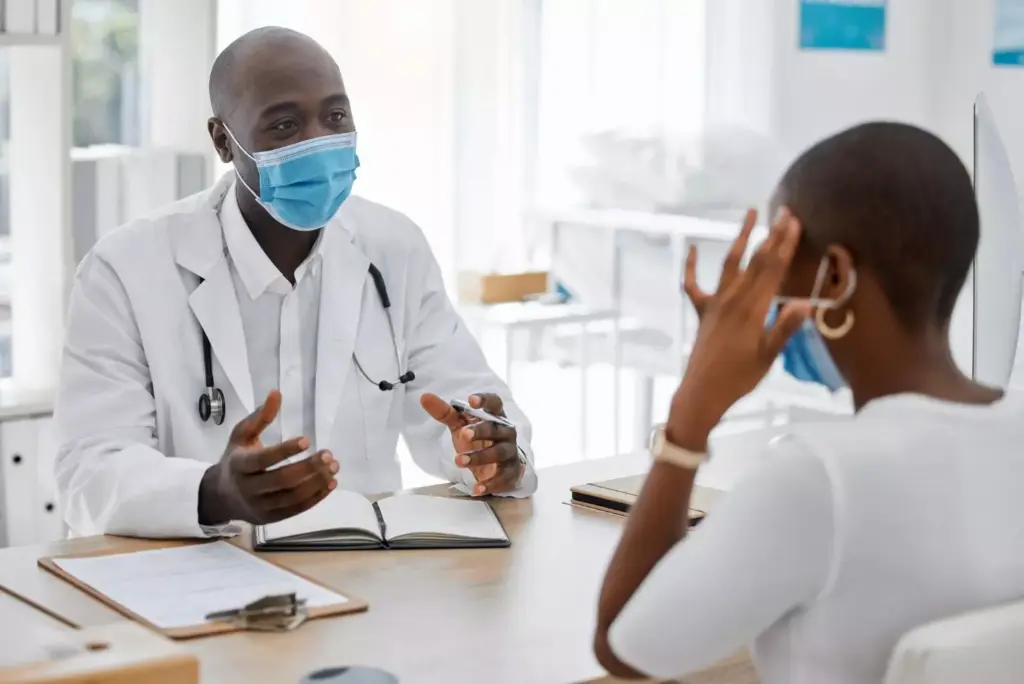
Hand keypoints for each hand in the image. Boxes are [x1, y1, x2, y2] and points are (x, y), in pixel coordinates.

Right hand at [197, 390, 338, 525]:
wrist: (221, 496)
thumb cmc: (236, 459)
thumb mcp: (241, 435)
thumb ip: (260, 417)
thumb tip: (276, 393)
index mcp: (239, 465)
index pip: (263, 460)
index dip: (285, 451)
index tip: (307, 440)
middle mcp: (248, 489)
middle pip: (282, 481)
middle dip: (308, 468)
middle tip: (328, 454)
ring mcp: (260, 506)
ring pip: (292, 497)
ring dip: (316, 482)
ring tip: (334, 466)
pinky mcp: (272, 518)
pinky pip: (297, 509)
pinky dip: (316, 497)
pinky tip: (331, 483)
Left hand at [420, 392, 523, 495]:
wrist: (495, 467)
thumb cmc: (478, 440)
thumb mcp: (460, 426)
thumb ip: (444, 412)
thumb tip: (424, 397)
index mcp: (495, 417)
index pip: (495, 403)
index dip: (485, 400)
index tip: (471, 401)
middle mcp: (506, 432)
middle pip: (496, 429)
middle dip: (481, 431)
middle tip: (464, 434)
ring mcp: (510, 452)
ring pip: (499, 453)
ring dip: (480, 457)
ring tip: (459, 461)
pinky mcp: (510, 473)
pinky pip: (504, 478)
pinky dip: (491, 483)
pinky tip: (476, 489)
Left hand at [669, 209, 809, 444]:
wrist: (702, 392)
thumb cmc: (739, 378)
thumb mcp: (767, 357)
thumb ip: (784, 329)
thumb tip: (806, 305)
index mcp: (752, 310)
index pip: (772, 271)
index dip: (784, 245)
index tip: (795, 224)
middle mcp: (732, 300)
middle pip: (755, 262)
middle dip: (771, 236)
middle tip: (785, 213)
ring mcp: (714, 303)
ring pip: (729, 264)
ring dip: (740, 238)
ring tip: (751, 214)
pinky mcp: (701, 311)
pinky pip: (692, 284)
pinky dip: (691, 266)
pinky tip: (693, 248)